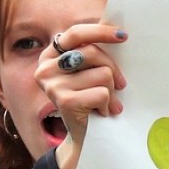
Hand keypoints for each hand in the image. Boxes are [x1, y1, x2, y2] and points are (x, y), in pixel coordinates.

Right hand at [37, 24, 127, 168]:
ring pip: (102, 73)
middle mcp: (45, 68)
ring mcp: (52, 85)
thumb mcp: (86, 71)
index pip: (75, 33)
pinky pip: (102, 92)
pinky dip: (108, 104)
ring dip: (111, 91)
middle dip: (113, 69)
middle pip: (92, 53)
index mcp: (49, 55)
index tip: (123, 36)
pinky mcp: (64, 101)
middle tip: (121, 84)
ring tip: (106, 103)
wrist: (82, 137)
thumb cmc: (87, 99)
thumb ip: (91, 52)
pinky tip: (101, 112)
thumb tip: (117, 30)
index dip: (100, 32)